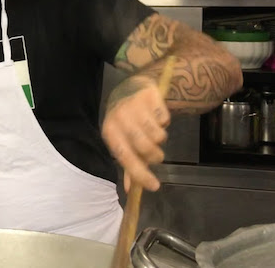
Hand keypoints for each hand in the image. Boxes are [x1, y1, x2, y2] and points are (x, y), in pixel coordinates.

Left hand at [101, 76, 169, 191]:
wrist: (132, 86)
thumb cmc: (125, 118)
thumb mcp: (120, 138)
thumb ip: (127, 163)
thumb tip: (130, 189)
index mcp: (109, 131)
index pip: (125, 157)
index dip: (140, 173)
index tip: (154, 186)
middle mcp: (119, 118)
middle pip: (145, 147)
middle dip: (155, 156)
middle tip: (156, 153)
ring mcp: (135, 106)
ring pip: (158, 136)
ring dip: (160, 138)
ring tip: (153, 131)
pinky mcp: (150, 97)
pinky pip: (165, 120)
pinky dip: (164, 122)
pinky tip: (156, 116)